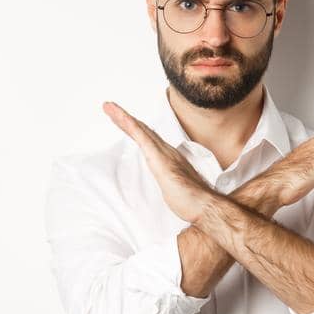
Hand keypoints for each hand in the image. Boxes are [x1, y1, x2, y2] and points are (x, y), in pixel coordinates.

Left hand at [103, 101, 214, 222]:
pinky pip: (142, 137)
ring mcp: (163, 154)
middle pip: (143, 132)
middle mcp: (167, 152)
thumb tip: (181, 196)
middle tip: (110, 108)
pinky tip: (121, 118)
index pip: (149, 142)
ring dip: (123, 118)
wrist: (205, 206)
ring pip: (140, 131)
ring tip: (109, 107)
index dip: (136, 131)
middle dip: (126, 120)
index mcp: (170, 160)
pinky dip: (130, 126)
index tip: (124, 122)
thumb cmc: (194, 203)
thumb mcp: (179, 195)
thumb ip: (176, 189)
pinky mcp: (158, 157)